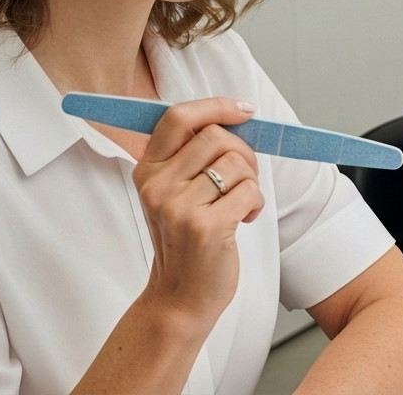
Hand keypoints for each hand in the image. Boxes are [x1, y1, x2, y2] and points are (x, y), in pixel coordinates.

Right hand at [133, 98, 265, 325]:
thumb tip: (234, 117)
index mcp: (147, 170)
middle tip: (244, 177)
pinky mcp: (205, 227)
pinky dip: (255, 202)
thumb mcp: (174, 194)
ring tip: (240, 203)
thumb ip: (191, 157)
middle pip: (216, 136)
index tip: (245, 110)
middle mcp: (157, 185)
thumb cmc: (186, 241)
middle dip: (243, 151)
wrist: (180, 297)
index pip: (178, 117)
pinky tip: (243, 219)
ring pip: (236, 162)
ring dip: (250, 180)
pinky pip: (249, 190)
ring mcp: (178, 207)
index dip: (216, 106)